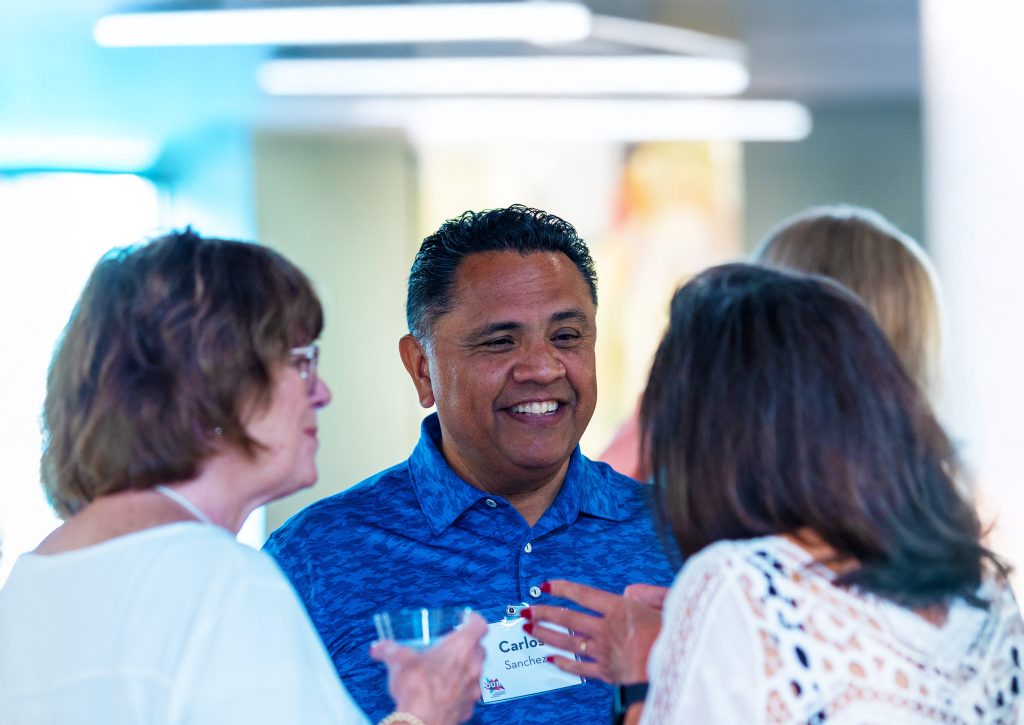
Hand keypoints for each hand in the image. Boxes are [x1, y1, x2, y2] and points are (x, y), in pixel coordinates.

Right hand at [370, 613, 486, 724]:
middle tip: (452, 646)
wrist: (423, 721)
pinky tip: (443, 693)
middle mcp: (472, 666)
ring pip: (475, 672)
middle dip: (468, 646)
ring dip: (464, 669)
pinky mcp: (468, 706)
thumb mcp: (399, 661)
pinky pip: (467, 694)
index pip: (479, 625)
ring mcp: (473, 688)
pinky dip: (458, 691)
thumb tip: (380, 647)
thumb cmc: (418, 689)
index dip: (473, 620)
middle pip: (479, 648)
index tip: (467, 619)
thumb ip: (389, 650)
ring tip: (445, 671)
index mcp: (461, 647)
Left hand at [522, 580, 667, 684]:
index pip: (582, 594)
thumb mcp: (662, 608)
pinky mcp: (604, 672)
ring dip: (545, 635)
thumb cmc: (671, 639)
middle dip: (543, 613)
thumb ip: (646, 596)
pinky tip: (549, 659)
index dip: (561, 588)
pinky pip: (578, 667)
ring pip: (566, 642)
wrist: (669, 671)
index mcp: (619, 609)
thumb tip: (631, 591)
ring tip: (529, 629)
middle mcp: (605, 628)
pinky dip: (561, 663)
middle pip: (567, 618)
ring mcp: (602, 651)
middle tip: (528, 610)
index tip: (546, 585)